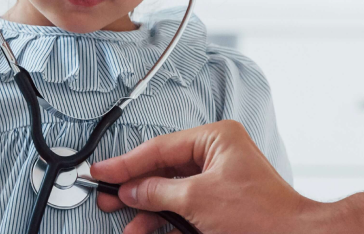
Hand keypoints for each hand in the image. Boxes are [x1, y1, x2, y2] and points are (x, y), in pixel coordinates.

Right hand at [91, 120, 363, 233]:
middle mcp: (218, 152)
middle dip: (136, 185)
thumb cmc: (261, 213)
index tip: (102, 171)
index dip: (127, 162)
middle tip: (106, 195)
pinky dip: (166, 216)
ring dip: (148, 207)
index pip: (162, 147)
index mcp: (216, 138)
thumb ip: (158, 191)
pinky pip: (185, 202)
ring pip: (172, 188)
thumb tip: (132, 189)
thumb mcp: (198, 199)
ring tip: (126, 222)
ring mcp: (219, 176)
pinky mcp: (221, 199)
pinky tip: (147, 226)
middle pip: (165, 166)